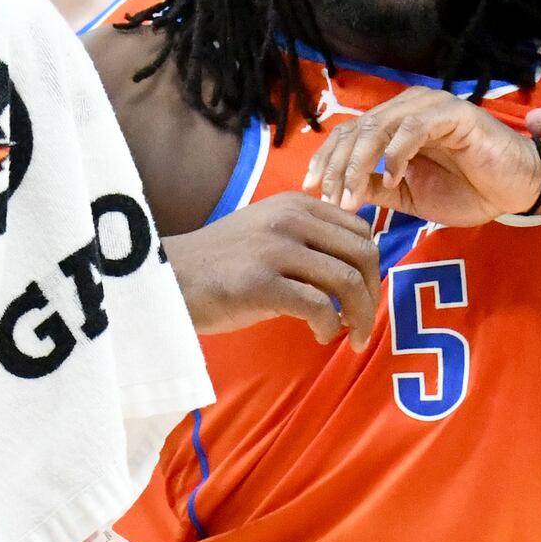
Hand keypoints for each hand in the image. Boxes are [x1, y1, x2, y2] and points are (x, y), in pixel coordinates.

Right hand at [164, 192, 383, 345]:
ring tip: (352, 336)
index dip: (371, 266)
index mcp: (295, 205)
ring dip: (359, 315)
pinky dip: (329, 326)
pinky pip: (318, 306)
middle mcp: (290, 220)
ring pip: (346, 281)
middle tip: (364, 322)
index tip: (363, 294)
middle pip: (362, 254)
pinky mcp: (261, 283)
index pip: (360, 229)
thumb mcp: (266, 235)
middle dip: (372, 293)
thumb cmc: (218, 265)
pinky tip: (320, 335)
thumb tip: (352, 270)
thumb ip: (306, 240)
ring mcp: (275, 250)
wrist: (168, 279)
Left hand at [302, 88, 540, 226]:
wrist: (517, 188)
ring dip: (359, 162)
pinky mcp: (453, 114)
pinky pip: (414, 128)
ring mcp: (430, 108)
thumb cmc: (467, 189)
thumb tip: (337, 193)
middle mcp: (407, 108)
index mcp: (394, 123)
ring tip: (350, 196)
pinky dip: (397, 154)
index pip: (348, 133)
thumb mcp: (409, 196)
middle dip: (336, 165)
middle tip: (328, 198)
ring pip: (380, 126)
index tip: (309, 190)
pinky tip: (392, 180)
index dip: (325, 159)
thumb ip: (375, 189)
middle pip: (357, 128)